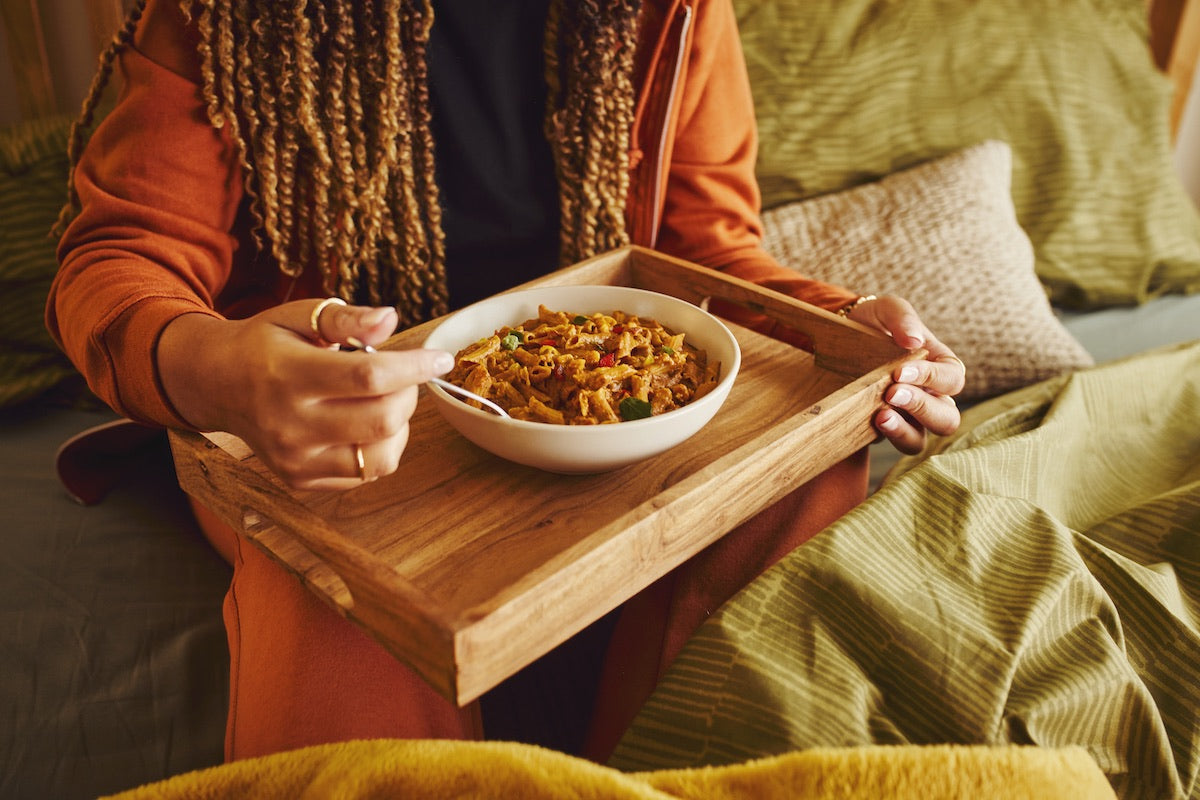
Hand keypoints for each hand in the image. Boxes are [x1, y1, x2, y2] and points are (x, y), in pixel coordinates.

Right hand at [157, 298, 453, 489]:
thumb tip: (390, 319)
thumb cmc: (264, 344)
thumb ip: (345, 319)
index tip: (440, 359)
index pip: (369, 377)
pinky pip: (364, 475)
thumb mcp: (298, 317)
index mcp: (288, 375)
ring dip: (398, 427)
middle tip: (400, 377)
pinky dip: (379, 449)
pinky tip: (364, 424)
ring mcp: (294, 459)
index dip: (414, 368)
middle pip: (382, 420)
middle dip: (409, 395)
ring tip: (382, 402)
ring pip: (380, 458)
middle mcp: (290, 424)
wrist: (215, 384)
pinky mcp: (299, 481)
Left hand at [845, 295, 963, 454]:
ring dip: (904, 431)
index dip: (932, 378)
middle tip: (892, 392)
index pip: (952, 379)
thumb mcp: (887, 310)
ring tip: (881, 415)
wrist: (838, 338)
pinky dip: (886, 437)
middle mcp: (930, 398)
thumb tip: (914, 340)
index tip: (900, 370)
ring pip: (921, 440)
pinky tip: (870, 422)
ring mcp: (906, 418)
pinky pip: (892, 444)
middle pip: (947, 418)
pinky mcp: (882, 430)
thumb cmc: (875, 322)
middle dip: (922, 407)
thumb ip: (903, 318)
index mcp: (941, 368)